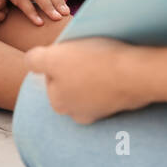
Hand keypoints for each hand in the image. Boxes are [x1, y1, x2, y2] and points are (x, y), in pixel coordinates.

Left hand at [24, 38, 148, 123]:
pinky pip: (107, 87)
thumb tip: (30, 62)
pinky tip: (116, 68)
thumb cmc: (93, 63)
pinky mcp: (118, 107)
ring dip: (93, 71)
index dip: (60, 57)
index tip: (74, 53)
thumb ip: (35, 61)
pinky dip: (109, 78)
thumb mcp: (54, 57)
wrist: (136, 73)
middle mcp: (76, 113)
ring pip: (88, 83)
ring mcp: (99, 111)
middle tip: (89, 54)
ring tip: (104, 59)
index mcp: (58, 103)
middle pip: (69, 80)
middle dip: (76, 66)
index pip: (51, 72)